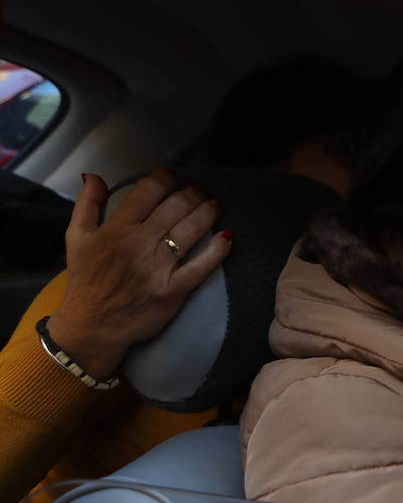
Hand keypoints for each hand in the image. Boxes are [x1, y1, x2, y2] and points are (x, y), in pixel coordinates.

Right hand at [46, 170, 230, 379]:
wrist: (92, 325)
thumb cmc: (86, 279)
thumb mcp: (76, 237)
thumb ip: (87, 204)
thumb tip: (96, 177)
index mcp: (117, 228)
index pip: (149, 190)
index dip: (167, 178)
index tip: (174, 178)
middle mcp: (139, 243)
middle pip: (177, 206)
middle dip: (193, 193)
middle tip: (200, 192)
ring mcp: (158, 267)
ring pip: (191, 229)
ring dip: (208, 212)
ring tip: (214, 205)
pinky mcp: (173, 290)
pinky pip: (201, 266)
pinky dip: (218, 250)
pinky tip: (227, 237)